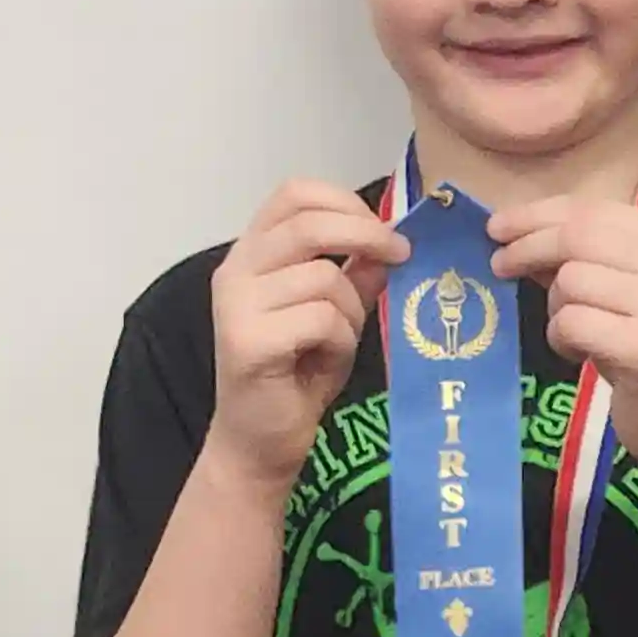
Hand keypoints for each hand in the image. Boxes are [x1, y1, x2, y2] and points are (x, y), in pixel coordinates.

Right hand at [206, 180, 404, 484]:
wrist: (260, 442)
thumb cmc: (296, 377)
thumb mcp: (336, 316)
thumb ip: (356, 276)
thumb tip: (391, 241)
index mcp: (252, 253)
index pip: (294, 194)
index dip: (344, 202)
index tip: (383, 229)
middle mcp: (236, 270)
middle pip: (308, 223)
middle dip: (365, 234)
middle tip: (401, 254)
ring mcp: (236, 304)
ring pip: (324, 278)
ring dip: (351, 311)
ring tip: (339, 342)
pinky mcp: (248, 340)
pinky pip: (321, 319)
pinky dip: (340, 342)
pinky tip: (325, 362)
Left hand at [492, 196, 637, 464]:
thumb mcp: (622, 292)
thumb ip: (581, 259)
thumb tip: (516, 234)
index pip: (590, 209)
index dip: (536, 214)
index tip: (497, 226)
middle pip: (576, 236)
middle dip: (528, 249)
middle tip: (499, 266)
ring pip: (571, 281)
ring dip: (554, 309)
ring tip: (571, 333)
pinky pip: (572, 322)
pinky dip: (561, 339)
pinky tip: (578, 355)